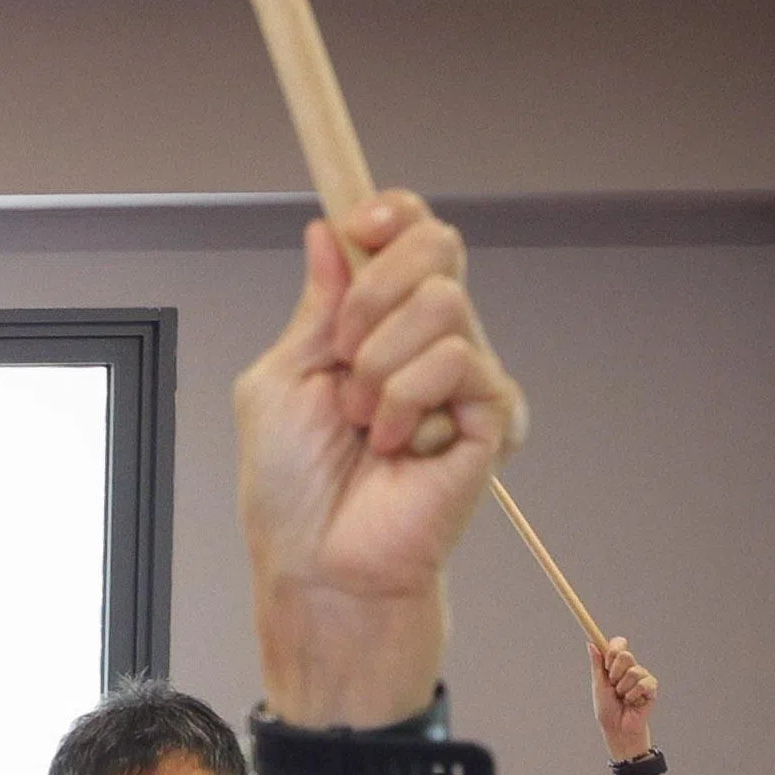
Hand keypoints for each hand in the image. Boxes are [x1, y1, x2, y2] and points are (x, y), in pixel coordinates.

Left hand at [237, 192, 520, 714]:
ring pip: (445, 304)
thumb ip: (317, 304)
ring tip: (365, 424)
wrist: (317, 562)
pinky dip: (407, 402)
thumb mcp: (281, 379)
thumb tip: (330, 230)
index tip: (363, 221)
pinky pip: (460, 362)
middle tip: (344, 356)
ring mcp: (467, 377)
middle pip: (439, 246)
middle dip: (374, 293)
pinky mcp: (494, 415)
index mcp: (382, 324)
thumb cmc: (292, 489)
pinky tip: (398, 447)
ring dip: (380, 365)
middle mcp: (432, 341)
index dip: (394, 213)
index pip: (414, 235)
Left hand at [594, 638, 660, 758]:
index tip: (607, 664)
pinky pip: (643, 684)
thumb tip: (590, 644)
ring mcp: (643, 677)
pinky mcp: (652, 688)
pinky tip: (632, 702)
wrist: (617, 728)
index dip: (613, 650)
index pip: (619, 644)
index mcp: (617, 665)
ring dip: (623, 688)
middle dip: (615, 672)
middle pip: (626, 655)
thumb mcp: (599, 685)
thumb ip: (597, 665)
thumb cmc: (607, 708)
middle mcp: (631, 668)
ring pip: (634, 671)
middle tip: (613, 686)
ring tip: (622, 698)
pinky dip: (633, 695)